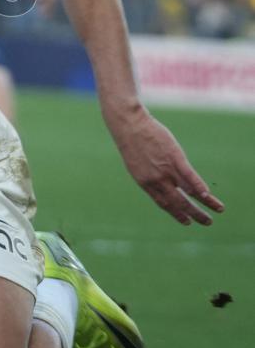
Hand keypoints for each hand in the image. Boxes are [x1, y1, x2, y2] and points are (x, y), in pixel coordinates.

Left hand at [113, 110, 224, 224]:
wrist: (128, 125)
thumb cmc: (131, 141)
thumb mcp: (136, 163)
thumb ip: (148, 174)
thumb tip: (159, 179)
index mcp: (146, 183)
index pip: (164, 203)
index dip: (176, 214)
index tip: (187, 222)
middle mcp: (157, 180)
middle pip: (179, 202)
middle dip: (194, 214)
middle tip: (207, 222)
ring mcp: (166, 169)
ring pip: (188, 192)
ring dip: (205, 203)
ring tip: (219, 209)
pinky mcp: (174, 157)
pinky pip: (189, 175)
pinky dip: (199, 186)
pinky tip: (208, 195)